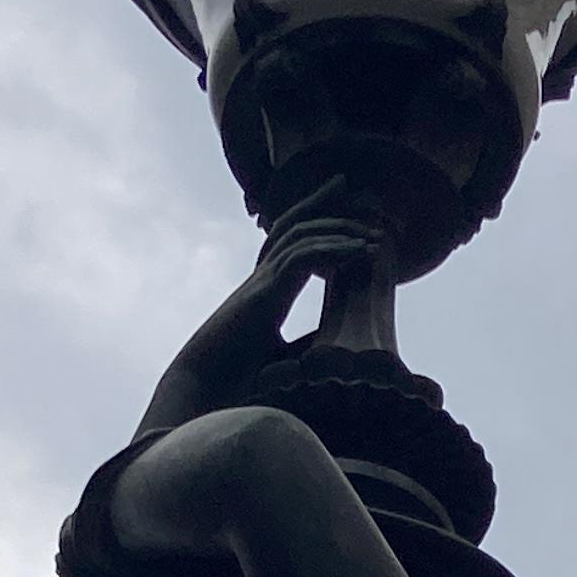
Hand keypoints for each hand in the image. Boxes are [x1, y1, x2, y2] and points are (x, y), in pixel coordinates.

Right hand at [139, 209, 391, 436]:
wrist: (205, 391)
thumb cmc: (236, 380)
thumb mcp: (284, 357)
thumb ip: (307, 342)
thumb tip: (336, 338)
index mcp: (268, 291)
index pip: (292, 242)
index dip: (316, 221)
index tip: (343, 209)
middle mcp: (263, 279)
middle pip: (293, 225)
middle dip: (322, 203)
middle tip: (349, 185)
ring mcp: (261, 284)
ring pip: (299, 236)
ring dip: (337, 228)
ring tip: (371, 229)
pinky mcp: (263, 296)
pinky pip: (299, 259)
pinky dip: (330, 249)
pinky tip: (355, 249)